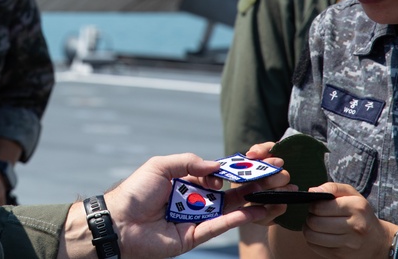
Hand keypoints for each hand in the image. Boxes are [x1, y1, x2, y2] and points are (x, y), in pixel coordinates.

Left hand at [100, 153, 287, 258]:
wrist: (118, 222)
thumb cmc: (134, 192)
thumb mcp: (160, 166)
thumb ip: (189, 162)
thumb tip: (216, 165)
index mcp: (188, 180)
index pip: (219, 173)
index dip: (239, 168)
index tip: (261, 162)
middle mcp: (196, 198)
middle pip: (231, 191)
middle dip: (255, 185)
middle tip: (278, 178)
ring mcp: (198, 217)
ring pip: (232, 209)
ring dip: (254, 202)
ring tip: (278, 195)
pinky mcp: (196, 235)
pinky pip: (221, 225)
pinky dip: (239, 219)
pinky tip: (257, 211)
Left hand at [300, 182, 393, 257]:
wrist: (378, 241)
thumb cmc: (361, 214)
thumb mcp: (353, 195)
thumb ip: (332, 188)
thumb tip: (312, 191)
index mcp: (356, 208)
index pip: (320, 207)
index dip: (313, 206)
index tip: (316, 206)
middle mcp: (355, 227)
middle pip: (315, 222)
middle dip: (310, 217)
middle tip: (315, 216)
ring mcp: (349, 244)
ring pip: (312, 236)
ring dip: (308, 229)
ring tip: (315, 225)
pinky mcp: (342, 256)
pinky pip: (315, 247)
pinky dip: (313, 240)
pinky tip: (320, 236)